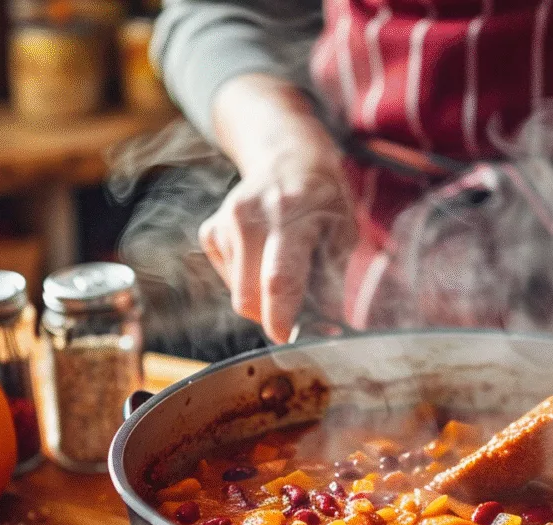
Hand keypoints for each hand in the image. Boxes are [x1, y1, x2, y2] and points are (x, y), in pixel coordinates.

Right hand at [200, 77, 354, 342]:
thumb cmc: (323, 201)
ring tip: (284, 269)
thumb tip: (325, 331)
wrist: (287, 158)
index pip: (279, 280)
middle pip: (249, 297)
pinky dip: (249, 282)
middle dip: (273, 315)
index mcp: (291, 214)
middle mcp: (250, 216)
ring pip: (238, 294)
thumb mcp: (343, 234)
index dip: (281, 319)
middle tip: (298, 309)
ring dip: (263, 298)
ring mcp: (225, 222)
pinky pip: (229, 281)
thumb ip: (333, 283)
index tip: (289, 339)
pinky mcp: (210, 231)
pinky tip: (264, 256)